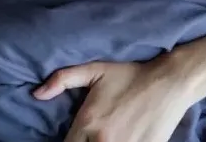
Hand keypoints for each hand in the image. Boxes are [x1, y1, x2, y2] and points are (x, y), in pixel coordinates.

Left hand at [34, 57, 194, 141]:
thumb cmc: (130, 75)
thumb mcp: (94, 71)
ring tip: (108, 138)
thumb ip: (62, 79)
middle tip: (93, 137)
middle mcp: (102, 140)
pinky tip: (124, 139)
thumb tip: (37, 94)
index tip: (77, 139)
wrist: (169, 82)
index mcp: (88, 122)